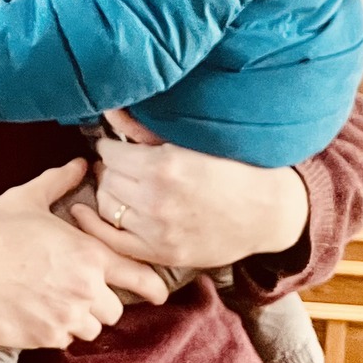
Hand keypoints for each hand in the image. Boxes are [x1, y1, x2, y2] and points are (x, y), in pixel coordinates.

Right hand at [0, 160, 168, 349]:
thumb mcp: (27, 200)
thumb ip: (59, 181)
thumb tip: (80, 164)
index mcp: (88, 255)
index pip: (140, 277)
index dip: (153, 287)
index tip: (158, 293)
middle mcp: (84, 289)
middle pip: (114, 310)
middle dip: (101, 301)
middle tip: (79, 289)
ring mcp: (65, 317)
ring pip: (91, 328)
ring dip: (80, 318)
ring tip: (56, 301)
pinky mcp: (44, 337)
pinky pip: (64, 340)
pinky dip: (56, 330)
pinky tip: (37, 312)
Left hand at [74, 134, 308, 269]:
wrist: (268, 212)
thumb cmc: (233, 169)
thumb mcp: (192, 141)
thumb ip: (145, 129)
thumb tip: (110, 108)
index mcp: (163, 165)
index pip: (110, 153)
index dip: (111, 147)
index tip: (117, 147)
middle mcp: (156, 199)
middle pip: (106, 178)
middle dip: (110, 169)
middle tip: (120, 166)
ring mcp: (157, 231)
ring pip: (107, 206)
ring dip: (109, 193)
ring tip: (121, 187)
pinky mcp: (161, 254)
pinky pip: (113, 240)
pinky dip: (98, 226)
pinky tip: (93, 213)